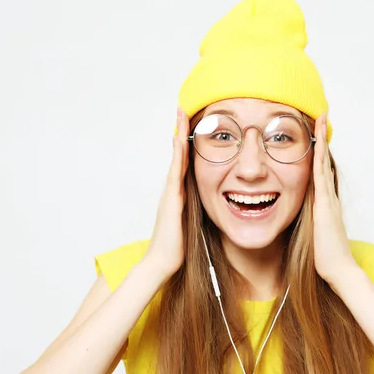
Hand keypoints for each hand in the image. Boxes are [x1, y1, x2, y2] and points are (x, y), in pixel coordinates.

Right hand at [144, 107, 189, 281]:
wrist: (162, 263)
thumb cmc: (177, 248)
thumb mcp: (191, 224)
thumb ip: (196, 213)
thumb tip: (211, 208)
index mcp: (180, 195)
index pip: (185, 164)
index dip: (188, 145)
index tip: (192, 127)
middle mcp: (173, 190)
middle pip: (179, 156)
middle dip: (181, 133)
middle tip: (183, 110)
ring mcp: (170, 193)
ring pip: (177, 160)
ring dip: (179, 137)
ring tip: (181, 116)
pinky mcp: (171, 200)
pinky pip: (176, 172)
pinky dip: (178, 155)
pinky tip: (180, 140)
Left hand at [312, 113, 358, 287]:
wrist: (339, 270)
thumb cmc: (324, 257)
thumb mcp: (312, 234)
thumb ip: (308, 223)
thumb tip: (294, 219)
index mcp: (325, 204)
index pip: (320, 173)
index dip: (317, 154)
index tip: (315, 137)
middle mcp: (329, 197)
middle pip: (324, 162)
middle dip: (322, 141)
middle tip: (321, 118)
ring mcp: (329, 200)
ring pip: (323, 164)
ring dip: (322, 142)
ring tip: (321, 120)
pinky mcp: (325, 206)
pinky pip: (320, 176)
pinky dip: (318, 159)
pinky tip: (316, 144)